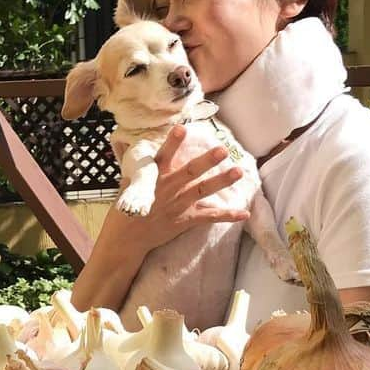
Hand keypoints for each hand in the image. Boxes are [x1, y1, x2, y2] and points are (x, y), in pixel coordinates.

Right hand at [71, 125, 249, 314]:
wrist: (126, 240)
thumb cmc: (125, 211)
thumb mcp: (126, 186)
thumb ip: (135, 170)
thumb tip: (129, 150)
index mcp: (152, 179)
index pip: (163, 157)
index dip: (172, 143)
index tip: (181, 129)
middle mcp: (167, 190)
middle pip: (189, 172)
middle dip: (206, 161)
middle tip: (222, 150)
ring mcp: (177, 206)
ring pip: (202, 191)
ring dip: (221, 181)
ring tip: (238, 171)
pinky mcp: (185, 221)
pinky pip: (209, 217)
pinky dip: (227, 216)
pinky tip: (244, 213)